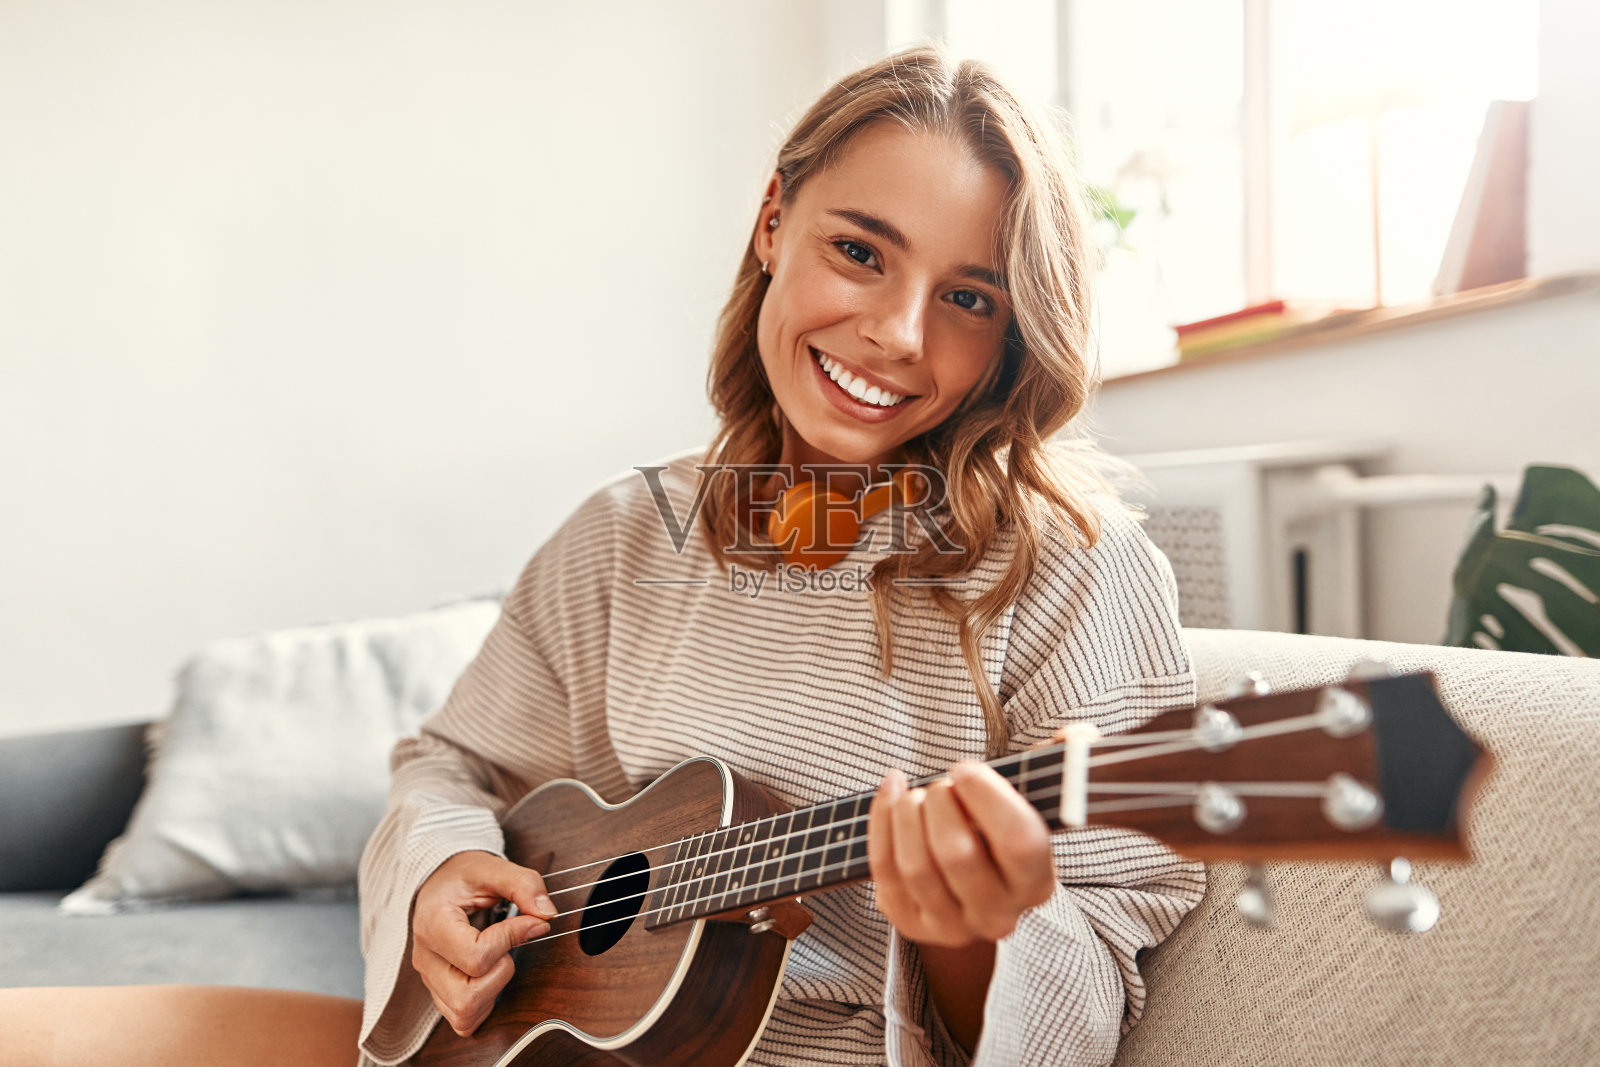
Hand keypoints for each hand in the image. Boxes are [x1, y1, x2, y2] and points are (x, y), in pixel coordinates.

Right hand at [410, 850, 556, 1036]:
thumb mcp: (492, 867)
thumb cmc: (463, 875)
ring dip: (493, 990)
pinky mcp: (438, 992)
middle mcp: (425, 958)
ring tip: (497, 958)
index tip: (528, 920)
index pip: (476, 956)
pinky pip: (462, 1019)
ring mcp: (429, 979)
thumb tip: (547, 915)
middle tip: (506, 945)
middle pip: (467, 996)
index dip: (511, 939)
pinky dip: (484, 1004)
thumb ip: (523, 885)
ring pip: (464, 1014)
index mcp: (432, 924)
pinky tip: (490, 974)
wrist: (440, 881)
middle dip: (501, 972)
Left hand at [867, 762, 1055, 946]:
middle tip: (941, 785)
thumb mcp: (1040, 795)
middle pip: (958, 856)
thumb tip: (1076, 737)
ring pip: (917, 868)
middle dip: (940, 804)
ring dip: (906, 815)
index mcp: (1038, 882)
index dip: (988, 797)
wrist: (973, 878)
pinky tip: (891, 794)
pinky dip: (880, 824)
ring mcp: (953, 926)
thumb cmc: (1004, 824)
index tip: (966, 770)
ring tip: (913, 792)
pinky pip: (885, 873)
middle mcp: (998, 915)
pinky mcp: (912, 924)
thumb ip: (1068, 761)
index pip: (1020, 842)